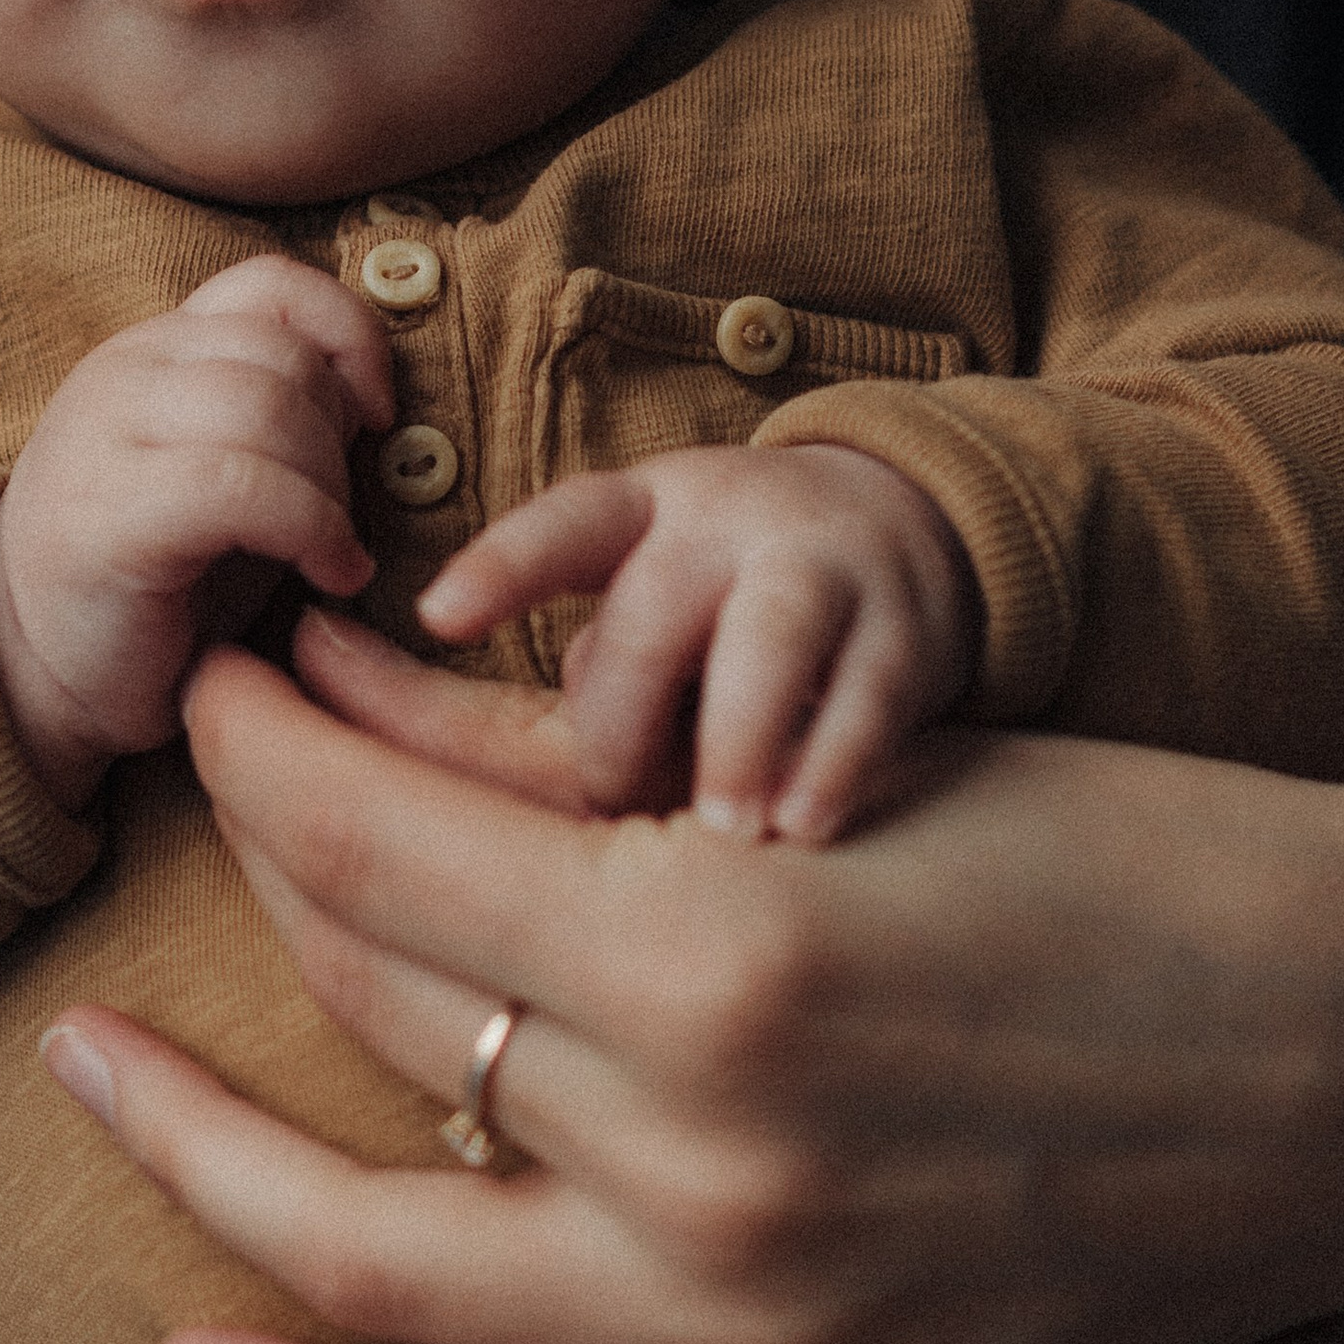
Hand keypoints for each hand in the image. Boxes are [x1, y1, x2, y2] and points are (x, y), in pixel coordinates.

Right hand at [0, 259, 390, 808]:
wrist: (32, 673)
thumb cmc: (155, 579)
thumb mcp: (225, 470)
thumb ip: (278, 410)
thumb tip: (375, 394)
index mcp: (152, 349)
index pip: (269, 284)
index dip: (349, 336)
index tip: (376, 417)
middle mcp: (121, 373)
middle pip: (282, 353)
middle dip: (342, 436)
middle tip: (341, 513)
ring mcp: (104, 438)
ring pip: (266, 408)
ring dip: (330, 487)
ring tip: (332, 550)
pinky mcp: (108, 517)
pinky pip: (241, 486)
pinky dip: (311, 529)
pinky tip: (329, 574)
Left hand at [39, 627, 1343, 1343]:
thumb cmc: (1126, 860)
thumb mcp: (853, 770)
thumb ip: (592, 783)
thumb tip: (348, 735)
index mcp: (721, 946)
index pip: (376, 843)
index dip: (259, 752)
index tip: (211, 693)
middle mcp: (705, 1161)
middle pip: (368, 1016)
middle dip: (253, 880)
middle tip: (207, 811)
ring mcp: (743, 1335)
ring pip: (369, 1272)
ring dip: (194, 1166)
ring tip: (80, 1071)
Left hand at [419, 443, 976, 840]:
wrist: (903, 528)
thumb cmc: (723, 601)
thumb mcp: (644, 597)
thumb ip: (583, 677)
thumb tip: (480, 795)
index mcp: (641, 512)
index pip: (565, 526)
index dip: (502, 568)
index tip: (438, 615)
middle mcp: (728, 525)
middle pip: (653, 614)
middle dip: (622, 723)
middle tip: (609, 810)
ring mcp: (823, 570)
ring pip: (769, 642)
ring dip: (736, 741)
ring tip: (724, 830)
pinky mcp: (905, 630)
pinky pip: (868, 697)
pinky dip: (834, 763)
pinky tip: (805, 825)